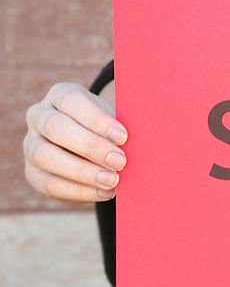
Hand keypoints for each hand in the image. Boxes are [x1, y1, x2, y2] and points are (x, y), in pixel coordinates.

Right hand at [24, 82, 126, 202]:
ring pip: (45, 157)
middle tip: (120, 162)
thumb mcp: (115, 117)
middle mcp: (39, 116)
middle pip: (55, 128)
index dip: (97, 120)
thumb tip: (143, 142)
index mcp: (60, 94)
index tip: (123, 137)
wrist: (92, 140)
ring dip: (82, 172)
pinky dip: (78, 191)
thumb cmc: (108, 125)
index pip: (71, 101)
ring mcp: (30, 144)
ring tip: (113, 181)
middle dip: (90, 147)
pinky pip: (48, 184)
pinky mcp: (32, 171)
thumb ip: (122, 126)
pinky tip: (104, 192)